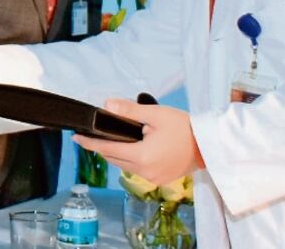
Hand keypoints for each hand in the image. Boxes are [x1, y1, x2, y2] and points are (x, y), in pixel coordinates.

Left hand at [74, 99, 202, 184]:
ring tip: (110, 140)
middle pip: (114, 159)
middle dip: (101, 147)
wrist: (209, 144)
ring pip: (125, 166)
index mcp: (141, 156)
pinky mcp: (160, 179)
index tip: (76, 137)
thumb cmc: (184, 127)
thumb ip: (129, 111)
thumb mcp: (155, 114)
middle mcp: (144, 172)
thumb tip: (107, 105)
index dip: (90, 143)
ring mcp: (153, 178)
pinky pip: (137, 170)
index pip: (107, 149)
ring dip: (116, 154)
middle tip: (91, 135)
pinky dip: (130, 160)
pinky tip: (131, 149)